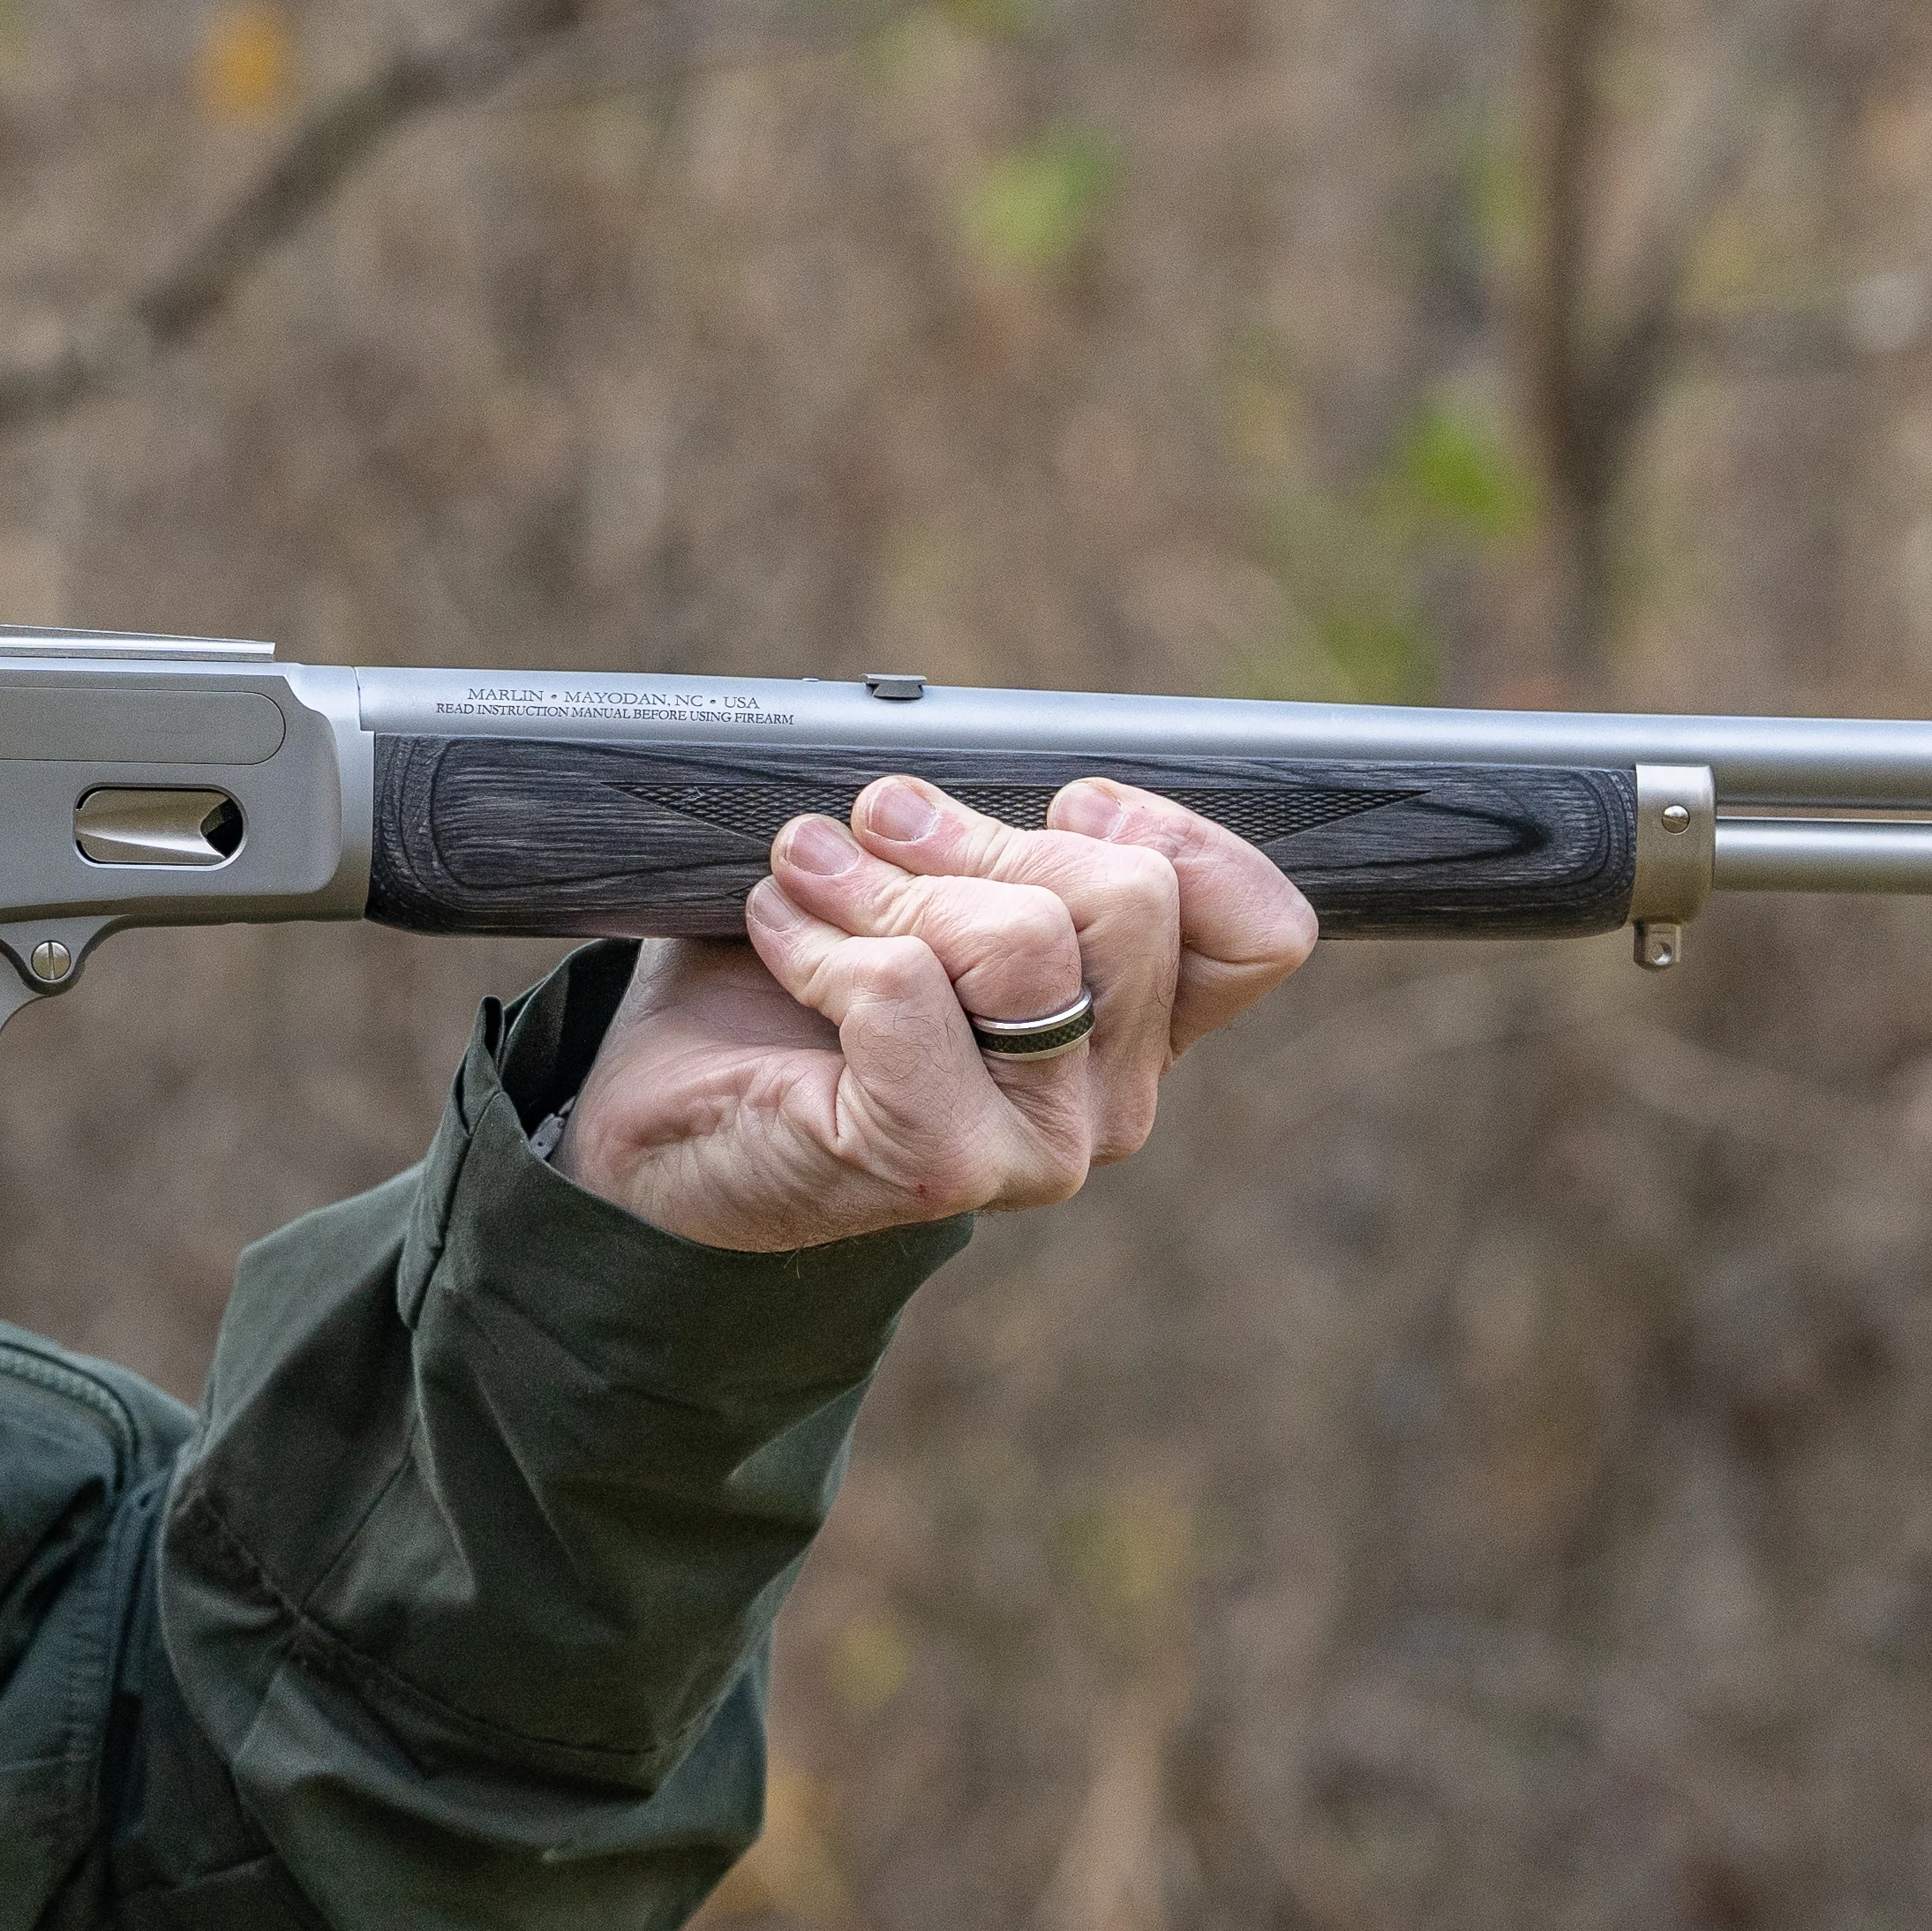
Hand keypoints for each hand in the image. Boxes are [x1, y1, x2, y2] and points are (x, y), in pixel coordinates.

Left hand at [561, 776, 1318, 1252]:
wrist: (669, 1122)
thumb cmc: (792, 995)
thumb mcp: (919, 888)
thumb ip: (994, 844)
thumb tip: (963, 763)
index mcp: (1138, 1027)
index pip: (1262, 931)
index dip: (1175, 835)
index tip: (1063, 802)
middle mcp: (1111, 1098)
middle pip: (1126, 899)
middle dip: (980, 835)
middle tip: (874, 827)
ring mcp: (1038, 1146)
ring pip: (1024, 941)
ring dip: (889, 881)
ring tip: (807, 874)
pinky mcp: (939, 1167)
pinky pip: (907, 991)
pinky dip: (823, 940)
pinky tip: (779, 939)